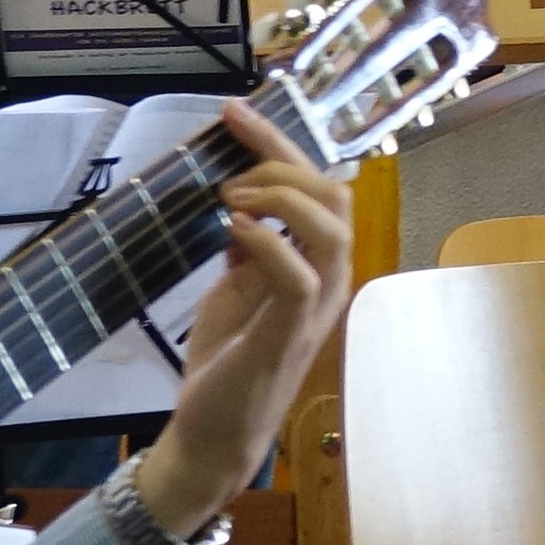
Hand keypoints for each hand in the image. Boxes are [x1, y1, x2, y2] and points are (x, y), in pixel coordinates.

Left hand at [125, 114, 350, 540]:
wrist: (212, 431)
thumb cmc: (225, 364)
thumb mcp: (234, 290)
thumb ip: (248, 250)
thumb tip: (241, 204)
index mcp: (317, 266)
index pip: (320, 187)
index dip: (280, 144)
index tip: (235, 113)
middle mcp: (329, 281)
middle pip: (332, 195)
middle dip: (280, 160)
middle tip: (229, 159)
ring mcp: (313, 308)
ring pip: (329, 229)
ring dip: (278, 199)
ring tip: (231, 197)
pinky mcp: (287, 334)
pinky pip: (297, 276)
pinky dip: (267, 242)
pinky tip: (232, 231)